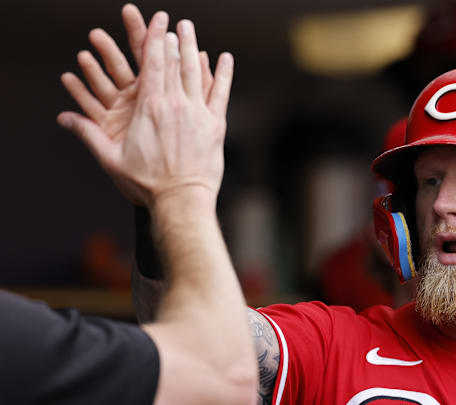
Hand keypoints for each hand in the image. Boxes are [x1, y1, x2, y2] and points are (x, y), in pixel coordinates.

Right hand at [58, 9, 231, 206]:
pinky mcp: (216, 125)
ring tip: (192, 30)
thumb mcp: (112, 159)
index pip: (152, 64)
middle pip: (175, 62)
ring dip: (195, 47)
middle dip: (174, 38)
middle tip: (176, 20)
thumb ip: (88, 135)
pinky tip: (225, 57)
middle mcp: (176, 104)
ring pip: (197, 72)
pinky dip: (223, 73)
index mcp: (150, 108)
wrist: (181, 200)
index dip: (155, 39)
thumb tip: (65, 119)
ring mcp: (198, 113)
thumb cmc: (146, 183)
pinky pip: (221, 93)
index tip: (158, 21)